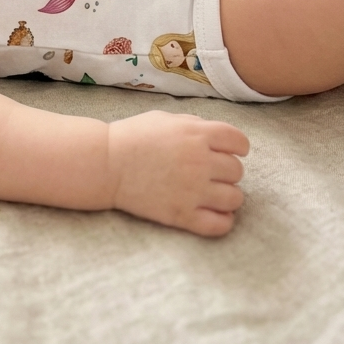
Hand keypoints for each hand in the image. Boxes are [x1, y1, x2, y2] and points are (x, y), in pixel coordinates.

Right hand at [107, 111, 248, 236]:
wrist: (105, 163)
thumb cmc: (132, 137)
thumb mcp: (163, 118)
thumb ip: (193, 124)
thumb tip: (216, 136)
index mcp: (195, 134)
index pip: (239, 141)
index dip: (236, 146)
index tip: (228, 151)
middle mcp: (199, 161)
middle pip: (237, 170)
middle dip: (225, 170)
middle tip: (207, 172)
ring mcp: (193, 190)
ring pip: (235, 198)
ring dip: (226, 195)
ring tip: (210, 193)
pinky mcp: (183, 215)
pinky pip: (221, 225)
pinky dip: (222, 220)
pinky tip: (212, 213)